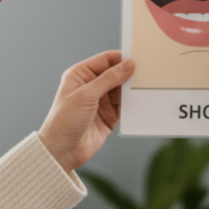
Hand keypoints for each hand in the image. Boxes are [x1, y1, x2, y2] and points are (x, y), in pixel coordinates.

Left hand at [39, 50, 133, 173]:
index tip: (138, 58)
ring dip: (132, 90)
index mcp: (80, 75)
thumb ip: (108, 79)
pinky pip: (125, 106)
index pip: (105, 60)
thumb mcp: (86, 95)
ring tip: (145, 88)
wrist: (62, 151)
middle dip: (130, 74)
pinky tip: (140, 102)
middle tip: (146, 73)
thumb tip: (127, 65)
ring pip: (122, 90)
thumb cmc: (64, 121)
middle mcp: (91, 86)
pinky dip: (132, 105)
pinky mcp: (109, 116)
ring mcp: (101, 101)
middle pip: (116, 74)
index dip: (121, 58)